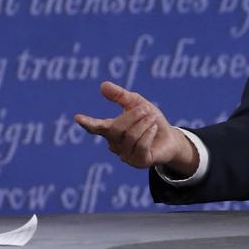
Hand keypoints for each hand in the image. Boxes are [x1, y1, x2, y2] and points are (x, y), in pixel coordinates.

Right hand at [74, 81, 197, 175]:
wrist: (169, 137)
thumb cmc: (150, 120)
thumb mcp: (137, 103)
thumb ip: (120, 95)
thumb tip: (103, 85)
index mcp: (111, 130)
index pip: (96, 127)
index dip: (87, 123)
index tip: (78, 118)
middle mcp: (114, 145)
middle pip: (117, 128)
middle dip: (132, 116)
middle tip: (145, 109)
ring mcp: (125, 156)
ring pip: (130, 136)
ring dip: (144, 124)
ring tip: (152, 119)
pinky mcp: (139, 162)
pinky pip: (141, 145)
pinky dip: (149, 133)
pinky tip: (153, 129)